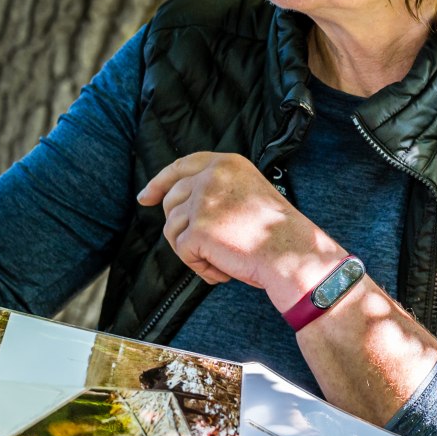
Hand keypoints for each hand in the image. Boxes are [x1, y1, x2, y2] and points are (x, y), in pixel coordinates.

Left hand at [136, 152, 347, 307]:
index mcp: (225, 164)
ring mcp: (202, 202)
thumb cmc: (275, 231)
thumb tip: (173, 201)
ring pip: (172, 229)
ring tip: (222, 260)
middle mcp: (210, 177)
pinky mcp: (197, 231)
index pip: (180, 166)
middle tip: (207, 248)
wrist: (291, 253)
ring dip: (192, 250)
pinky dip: (200, 267)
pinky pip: (183, 252)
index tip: (146, 197)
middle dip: (181, 227)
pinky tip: (223, 271)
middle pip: (171, 201)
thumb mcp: (246, 191)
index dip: (159, 182)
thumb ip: (215, 188)